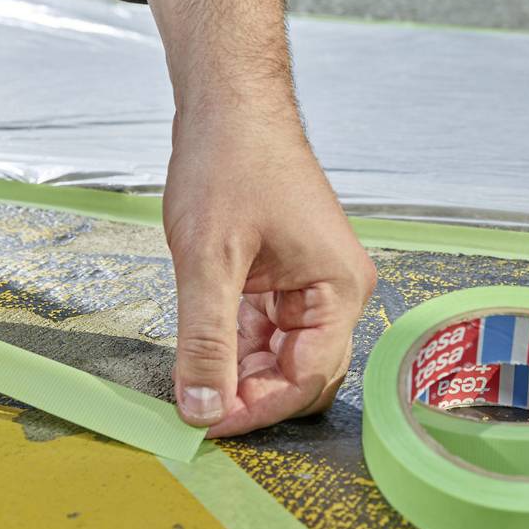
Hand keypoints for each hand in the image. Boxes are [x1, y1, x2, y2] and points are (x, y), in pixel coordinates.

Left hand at [138, 0, 375, 436]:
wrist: (228, 103)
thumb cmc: (231, 162)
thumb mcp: (209, 259)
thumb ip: (206, 340)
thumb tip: (202, 408)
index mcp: (338, 288)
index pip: (307, 377)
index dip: (256, 408)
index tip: (206, 425)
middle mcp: (336, 291)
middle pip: (301, 374)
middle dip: (251, 396)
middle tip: (196, 413)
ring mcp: (311, 284)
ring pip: (279, 356)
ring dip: (238, 373)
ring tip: (190, 385)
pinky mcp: (285, 276)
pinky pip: (264, 330)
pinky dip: (233, 346)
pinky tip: (199, 354)